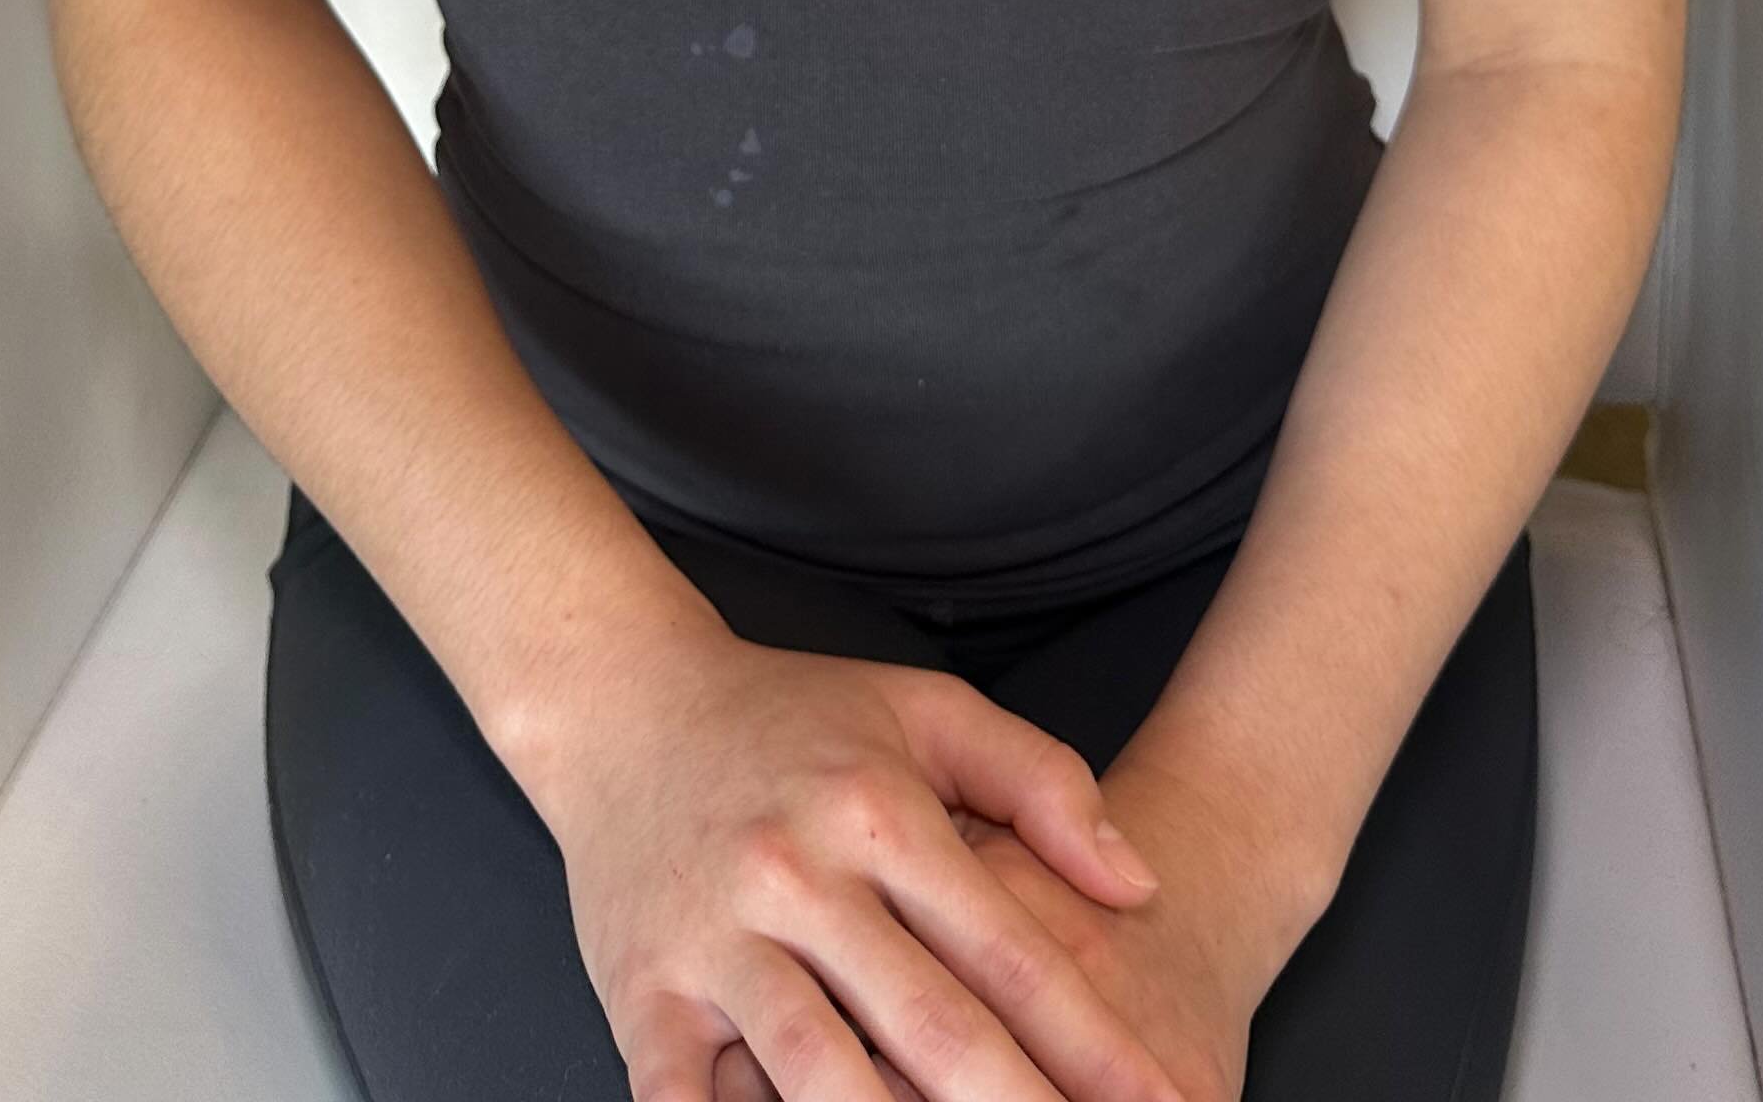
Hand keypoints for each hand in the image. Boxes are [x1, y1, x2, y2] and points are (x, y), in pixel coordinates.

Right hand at [512, 607, 1199, 1101]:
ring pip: (821, 1074)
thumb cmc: (792, 716)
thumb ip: (1042, 783)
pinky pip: (687, 1099)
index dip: (1094, 1043)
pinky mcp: (642, 993)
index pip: (1009, 951)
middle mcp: (803, 876)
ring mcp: (717, 940)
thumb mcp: (926, 713)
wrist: (621, 701)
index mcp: (881, 811)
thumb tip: (1141, 884)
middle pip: (932, 1027)